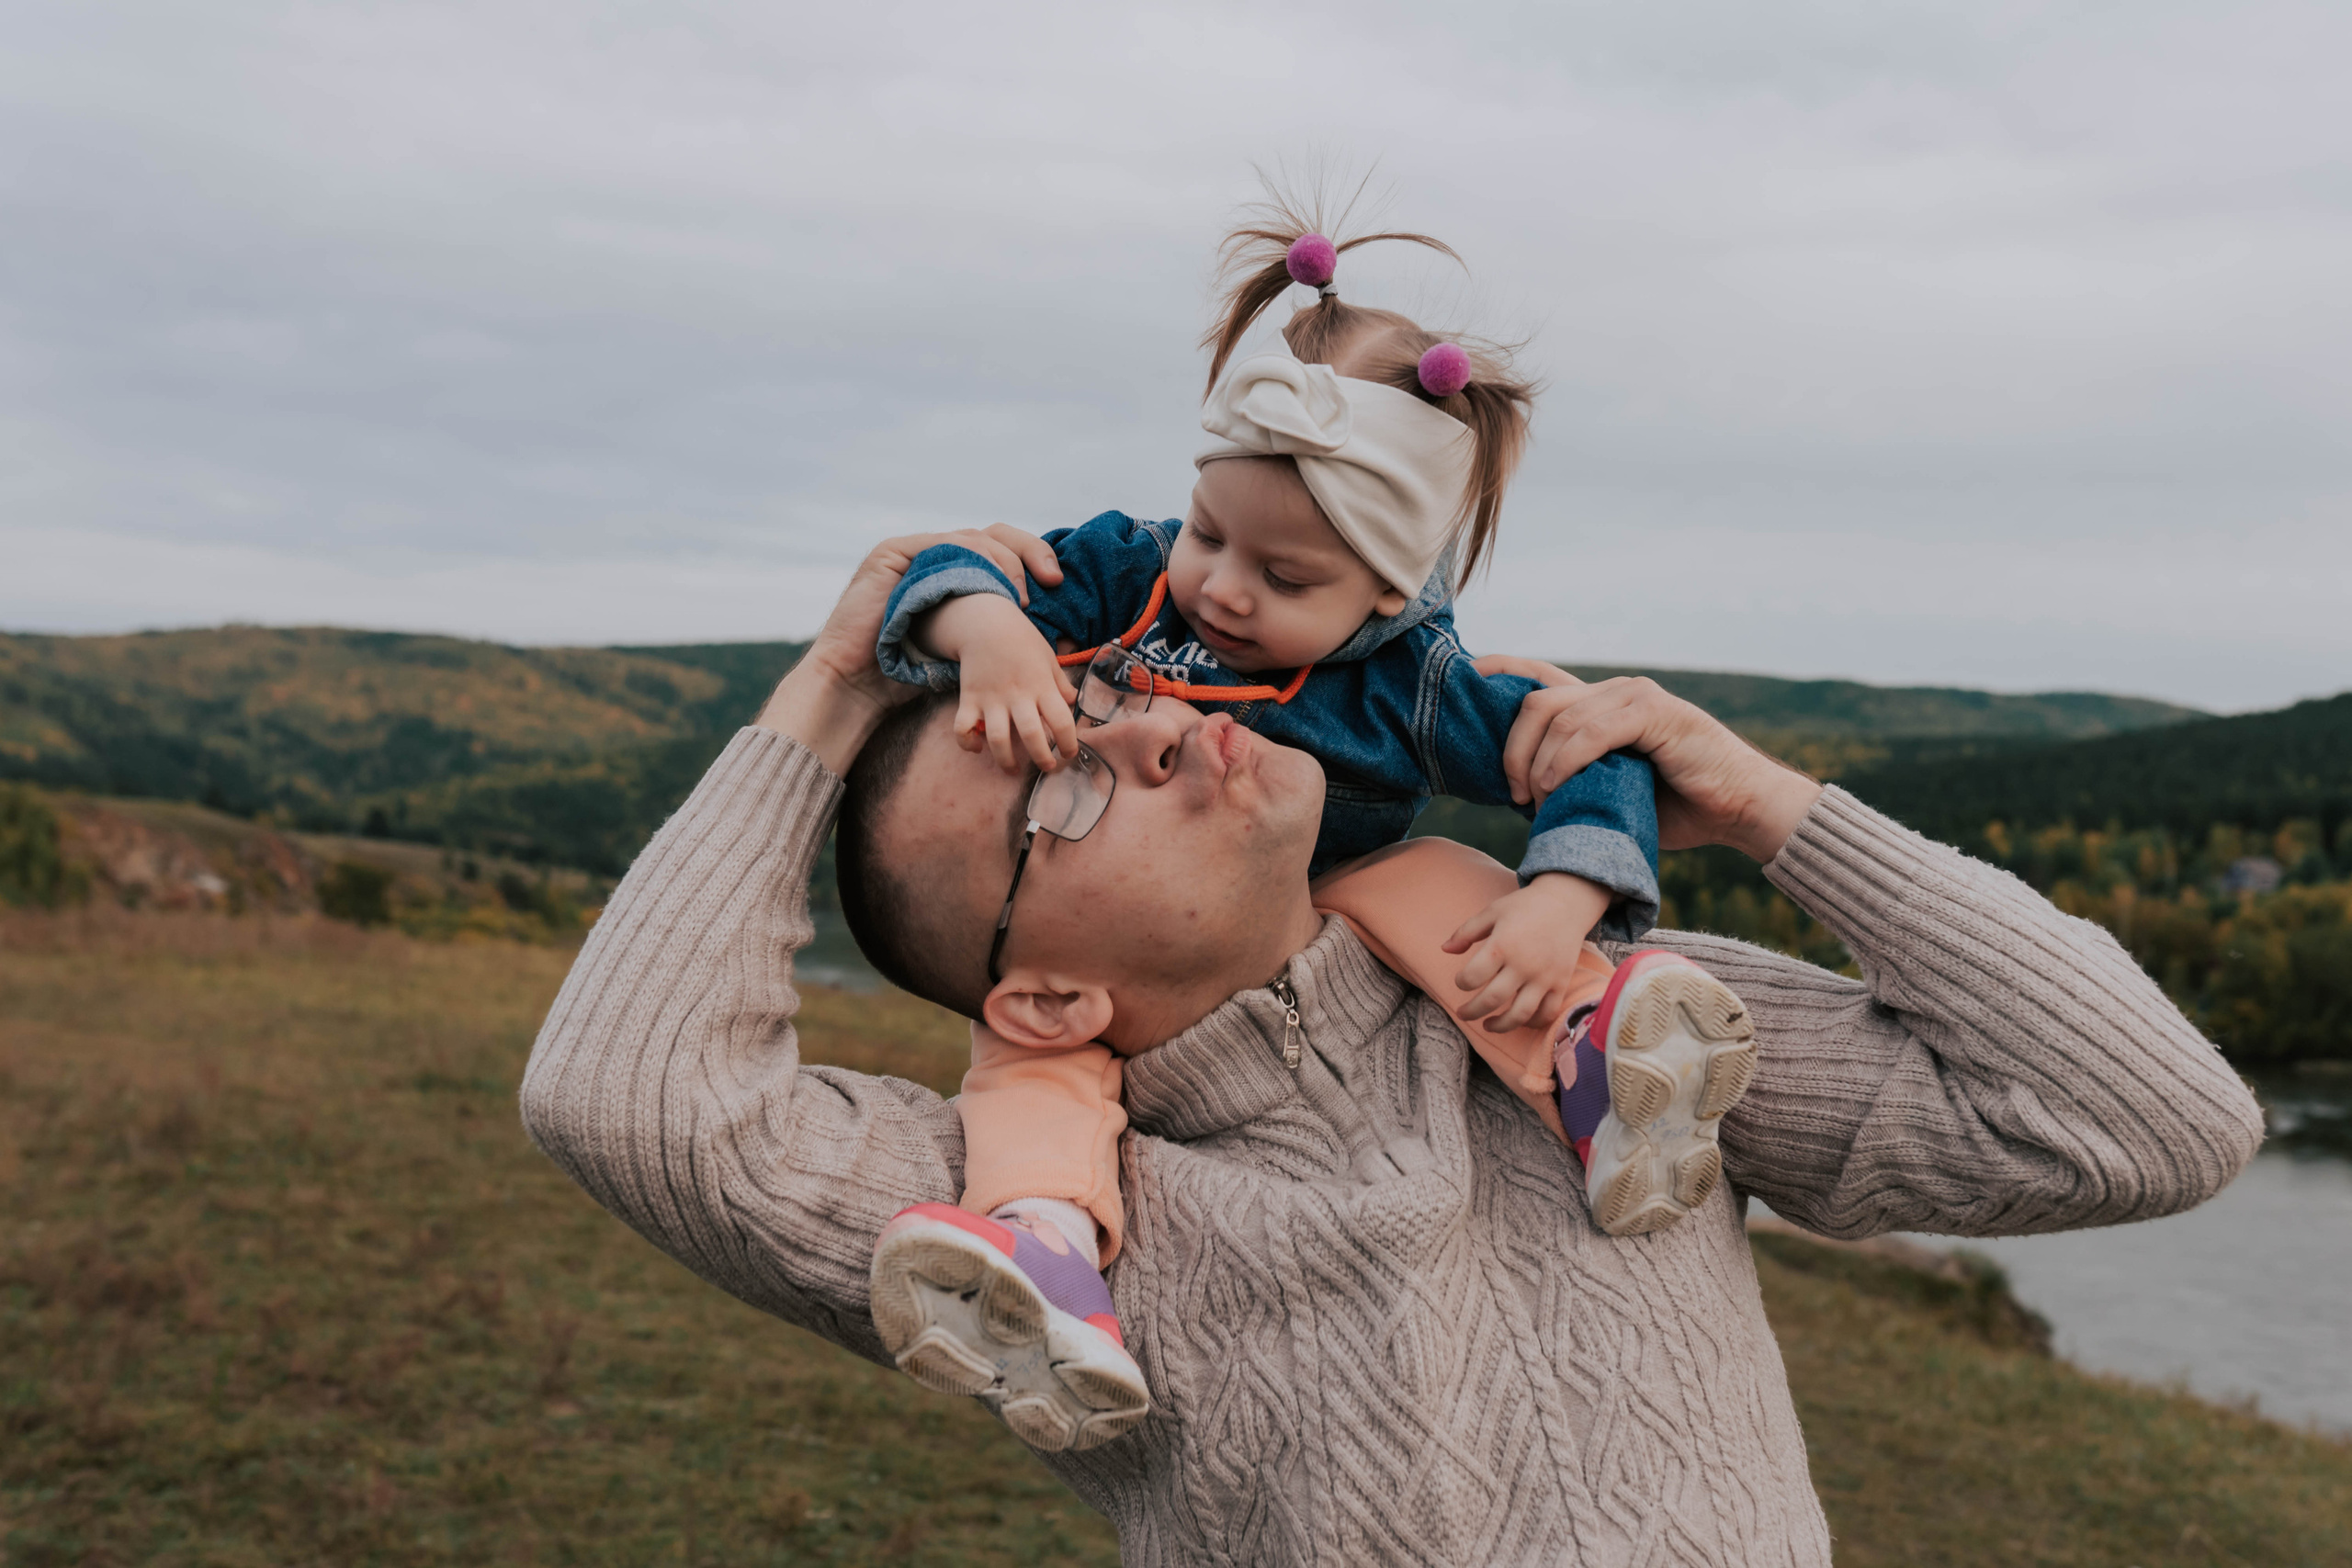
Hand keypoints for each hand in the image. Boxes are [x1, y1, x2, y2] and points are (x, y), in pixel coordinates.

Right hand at [757, 525, 1062, 773]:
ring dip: (1004, 561)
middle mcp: (933, 555)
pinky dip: (969, 559)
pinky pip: (940, 542)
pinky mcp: (892, 553)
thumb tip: (1063, 643)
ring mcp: (911, 550)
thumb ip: (1003, 634)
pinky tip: (988, 584)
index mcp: (953, 573)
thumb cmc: (910, 678)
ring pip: (972, 537)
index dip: (1033, 559)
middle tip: (1052, 579)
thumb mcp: (971, 651)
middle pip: (993, 535)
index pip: (1001, 551)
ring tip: (1020, 595)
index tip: (1058, 584)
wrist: (857, 688)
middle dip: (1029, 551)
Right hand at [933, 594, 1080, 773]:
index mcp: (1041, 686)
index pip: (1062, 721)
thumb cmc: (1022, 640)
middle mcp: (1018, 695)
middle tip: (1047, 767)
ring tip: (1013, 770)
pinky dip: (967, 743)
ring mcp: (991, 699)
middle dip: (1042, 758)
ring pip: (998, 739)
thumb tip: (1073, 701)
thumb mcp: (1048, 658)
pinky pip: (963, 728)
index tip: (1070, 754)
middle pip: (1032, 735)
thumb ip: (1061, 682)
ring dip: (1006, 760)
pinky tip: (977, 747)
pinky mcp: (969, 699)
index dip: (1069, 743)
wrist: (986, 623)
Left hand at [1440, 872, 1611, 1032]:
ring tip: (1488, 1025)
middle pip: (1492, 1000)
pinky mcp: (1561, 983)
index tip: (1460, 981)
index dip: (1461, 983)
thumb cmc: (1525, 906)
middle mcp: (1524, 964)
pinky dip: (1533, 1022)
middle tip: (1462, 1013)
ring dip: (1500, 1026)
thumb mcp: (1492, 912)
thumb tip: (1445, 949)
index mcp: (1502, 945)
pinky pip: (1547, 1012)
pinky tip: (1519, 1020)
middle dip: (1472, 1011)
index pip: (1473, 976)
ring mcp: (1544, 977)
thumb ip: (1466, 932)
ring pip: (1520, 1014)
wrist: (1567, 903)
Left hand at [1471, 654, 1823, 862]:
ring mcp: (1635, 698)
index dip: (1501, 671)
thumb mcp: (1611, 793)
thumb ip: (1573, 783)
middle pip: (1536, 699)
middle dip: (1511, 746)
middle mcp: (1614, 692)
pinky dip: (1565, 759)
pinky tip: (1555, 786)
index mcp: (1601, 706)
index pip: (1540, 676)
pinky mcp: (1656, 713)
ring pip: (1559, 716)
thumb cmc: (1677, 808)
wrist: (1740, 810)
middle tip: (1512, 793)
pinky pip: (1593, 729)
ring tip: (1535, 800)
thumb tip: (1522, 798)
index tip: (1467, 679)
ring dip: (1536, 761)